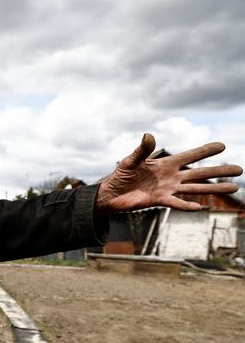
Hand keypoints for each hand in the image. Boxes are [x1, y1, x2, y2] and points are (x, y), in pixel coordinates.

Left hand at [95, 133, 241, 214]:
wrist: (110, 195)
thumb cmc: (120, 176)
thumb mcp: (130, 161)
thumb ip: (141, 150)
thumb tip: (149, 135)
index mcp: (165, 164)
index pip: (190, 156)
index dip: (205, 151)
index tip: (222, 145)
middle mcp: (171, 177)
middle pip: (199, 173)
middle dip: (219, 171)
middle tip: (240, 169)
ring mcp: (167, 190)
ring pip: (195, 189)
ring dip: (213, 188)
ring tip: (233, 188)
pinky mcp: (159, 201)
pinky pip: (177, 203)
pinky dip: (187, 206)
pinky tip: (201, 207)